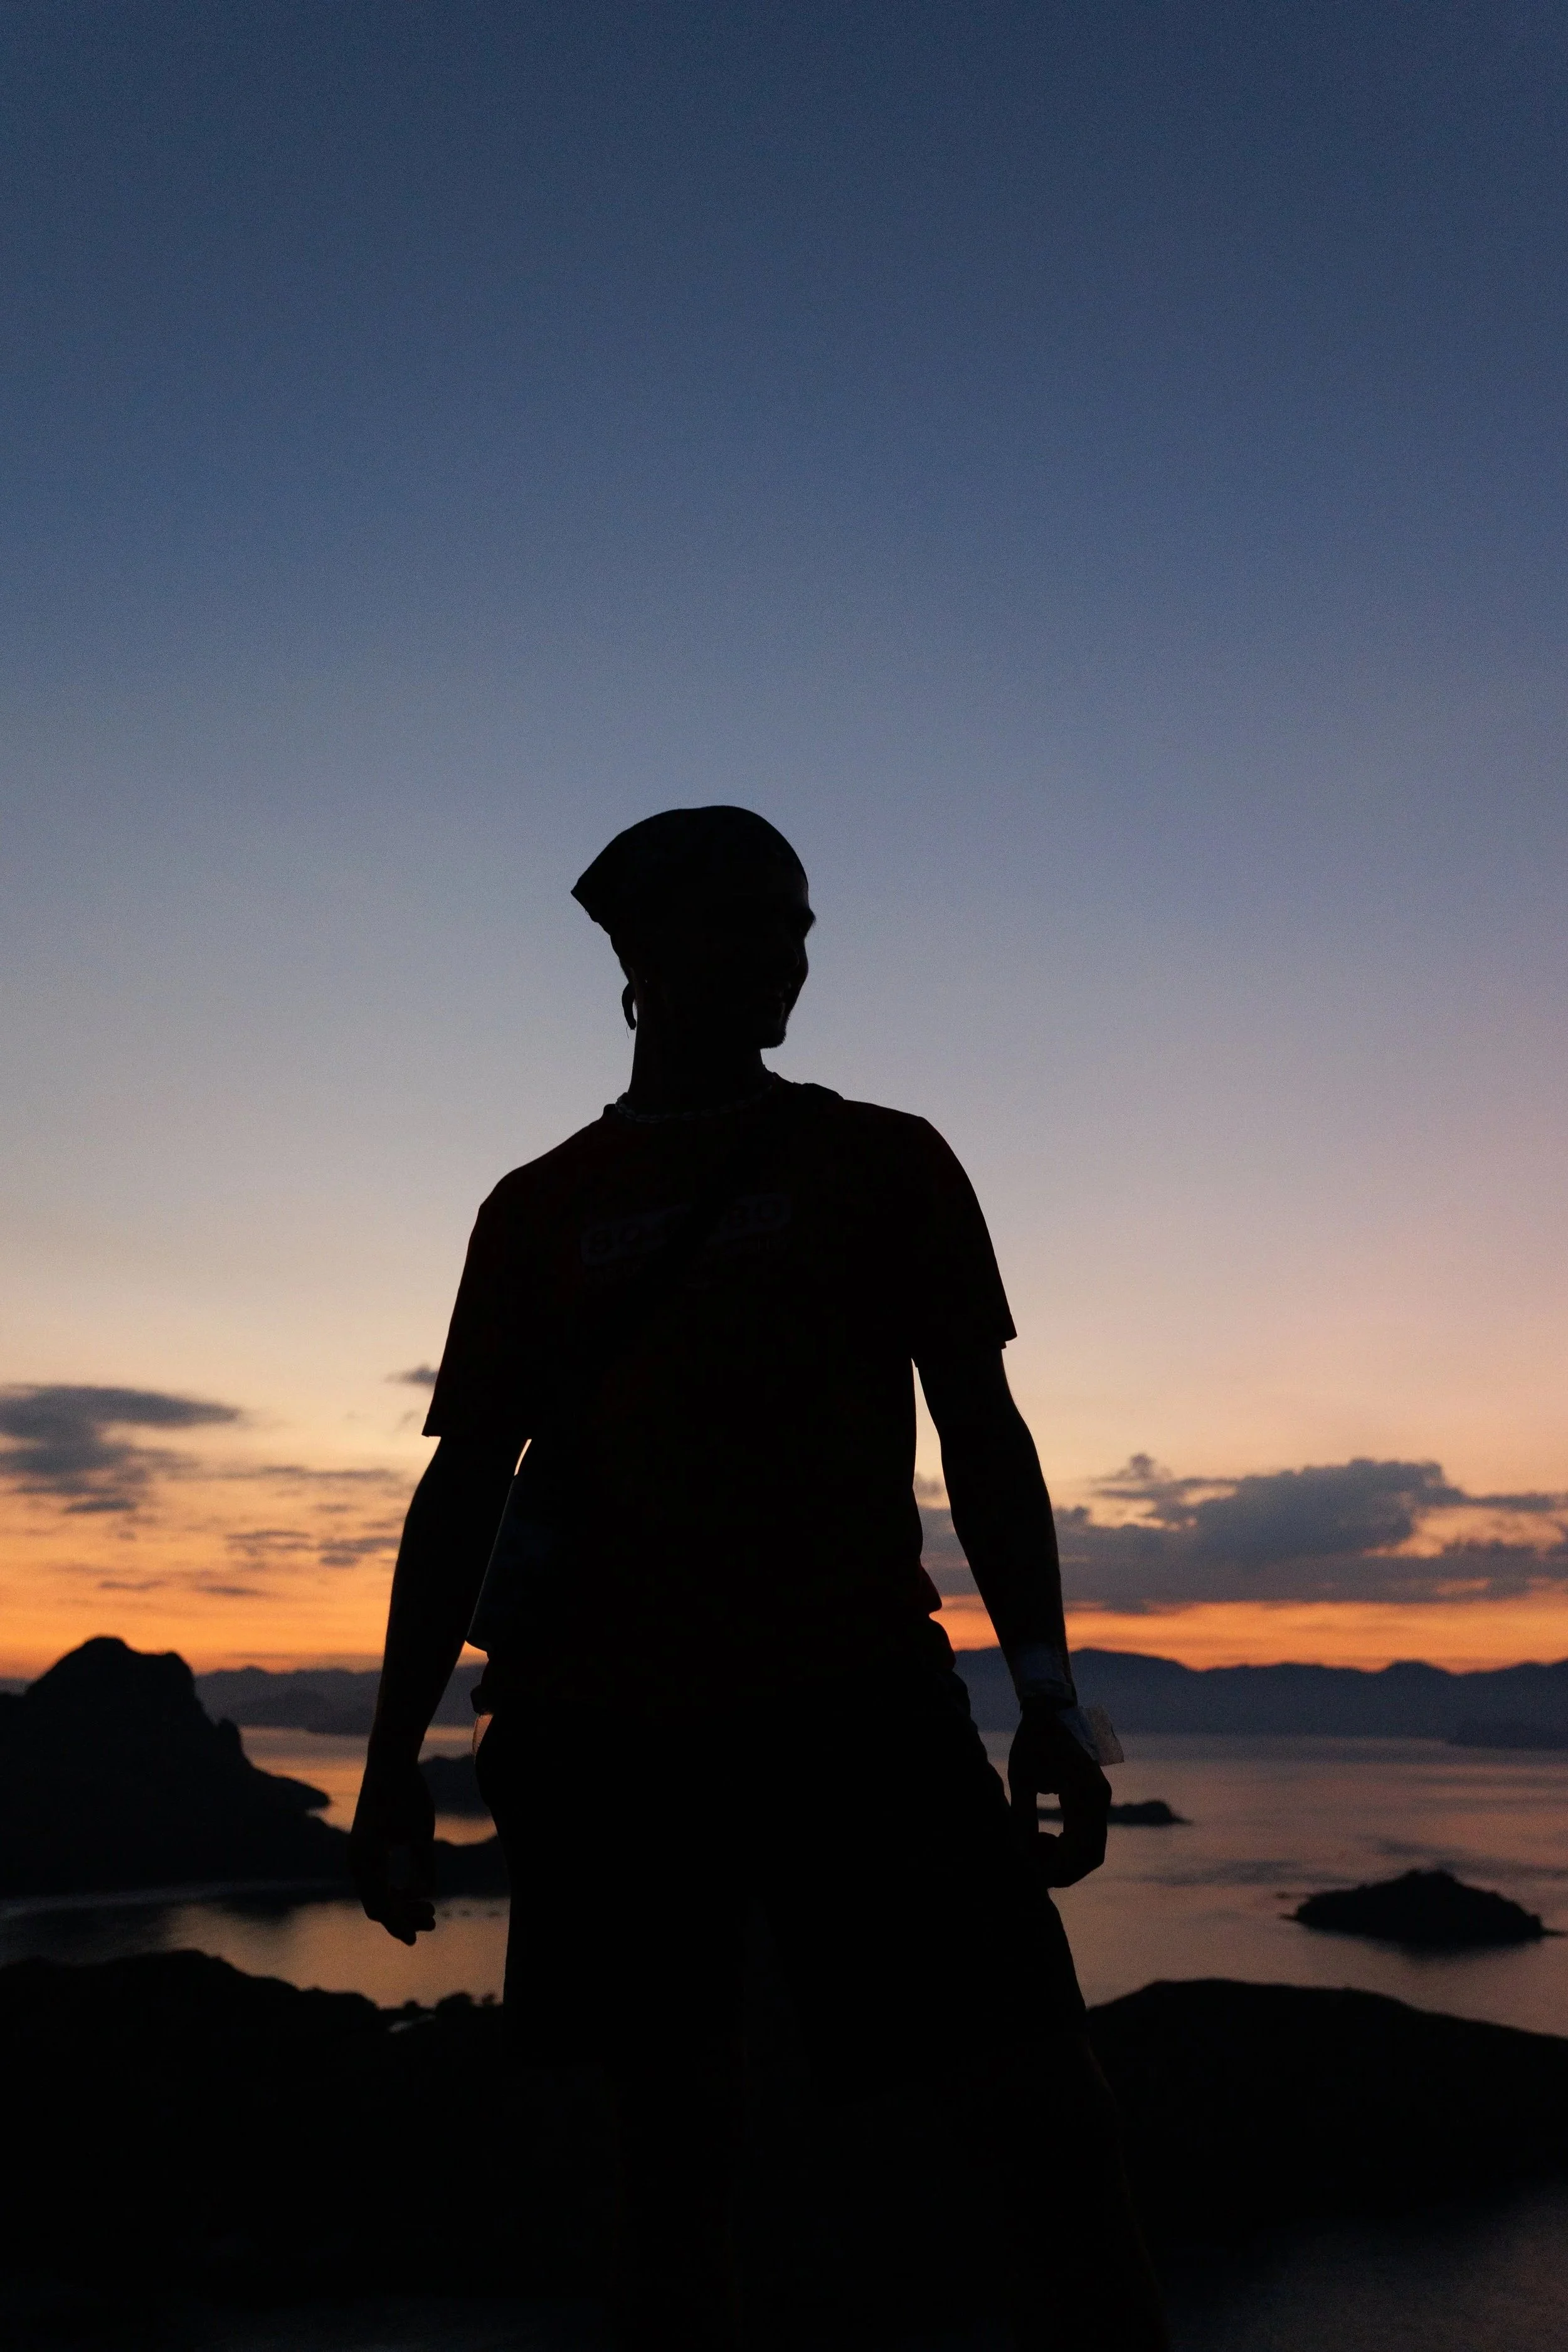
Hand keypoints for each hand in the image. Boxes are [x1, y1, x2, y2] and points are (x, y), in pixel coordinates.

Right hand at [351, 1750, 436, 1944]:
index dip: (399, 1925)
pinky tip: (415, 1892)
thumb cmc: (409, 1794)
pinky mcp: (365, 1848)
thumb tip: (422, 1896)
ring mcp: (358, 1854)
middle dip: (404, 1917)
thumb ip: (424, 1867)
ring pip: (376, 1893)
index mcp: (367, 1859)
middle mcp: (356, 1860)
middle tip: (433, 1921)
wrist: (390, 1762)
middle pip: (377, 1904)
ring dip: (400, 1905)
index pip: (380, 1906)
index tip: (416, 1939)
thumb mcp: (422, 1833)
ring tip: (430, 1911)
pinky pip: (375, 1880)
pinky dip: (393, 1890)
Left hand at [1008, 1701, 1111, 1886]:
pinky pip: (1088, 1836)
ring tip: (1033, 1849)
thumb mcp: (1021, 1778)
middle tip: (1030, 1869)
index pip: (1079, 1850)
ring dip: (1065, 1860)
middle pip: (1089, 1857)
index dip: (1056, 1871)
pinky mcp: (1095, 1800)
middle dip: (1061, 1871)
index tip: (1030, 1875)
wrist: (1053, 1710)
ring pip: (1091, 1850)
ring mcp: (1100, 1800)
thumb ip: (1022, 1816)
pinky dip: (1069, 1847)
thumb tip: (1019, 1854)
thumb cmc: (1033, 1740)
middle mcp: (1099, 1800)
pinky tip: (1044, 1839)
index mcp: (1084, 1794)